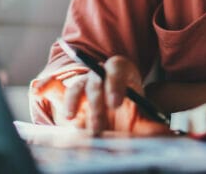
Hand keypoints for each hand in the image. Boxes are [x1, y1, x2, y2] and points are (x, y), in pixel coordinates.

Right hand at [30, 56, 169, 135]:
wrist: (122, 116)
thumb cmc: (134, 115)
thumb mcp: (146, 119)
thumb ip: (153, 125)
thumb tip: (167, 136)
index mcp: (123, 72)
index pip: (117, 70)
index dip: (116, 84)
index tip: (116, 104)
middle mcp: (101, 75)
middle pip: (96, 81)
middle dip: (96, 103)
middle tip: (99, 127)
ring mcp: (84, 84)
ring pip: (77, 86)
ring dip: (74, 102)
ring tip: (73, 119)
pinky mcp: (70, 97)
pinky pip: (55, 88)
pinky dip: (46, 87)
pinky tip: (38, 89)